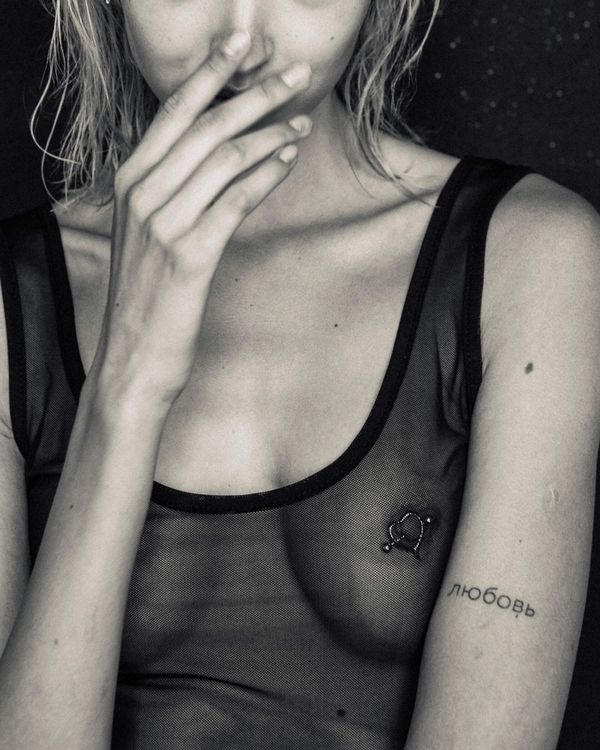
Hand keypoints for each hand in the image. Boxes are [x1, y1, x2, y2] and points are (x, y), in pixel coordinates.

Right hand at [89, 31, 312, 407]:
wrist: (132, 358)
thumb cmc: (146, 296)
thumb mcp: (146, 233)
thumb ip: (168, 191)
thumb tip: (213, 156)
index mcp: (129, 182)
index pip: (172, 112)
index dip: (210, 74)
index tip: (242, 44)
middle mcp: (142, 194)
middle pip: (205, 125)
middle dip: (255, 93)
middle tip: (295, 73)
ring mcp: (164, 224)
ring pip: (224, 158)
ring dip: (270, 134)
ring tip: (301, 123)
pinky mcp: (190, 256)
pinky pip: (236, 201)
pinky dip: (266, 176)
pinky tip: (287, 162)